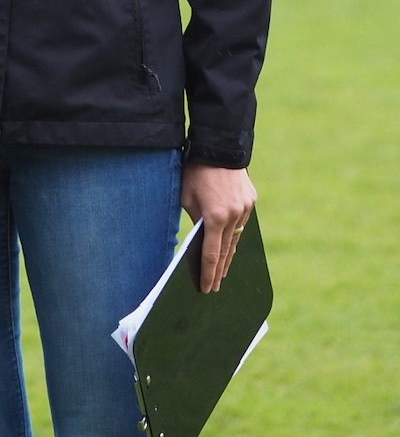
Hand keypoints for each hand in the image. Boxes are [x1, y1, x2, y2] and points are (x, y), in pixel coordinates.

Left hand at [180, 162, 256, 292]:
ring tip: (222, 272)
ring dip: (229, 256)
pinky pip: (242, 224)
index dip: (209, 274)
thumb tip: (198, 240)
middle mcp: (234, 216)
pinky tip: (230, 246)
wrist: (218, 147)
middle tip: (215, 287)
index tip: (207, 289)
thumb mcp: (186, 196)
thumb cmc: (195, 171)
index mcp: (214, 216)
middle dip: (219, 271)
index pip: (212, 254)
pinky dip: (234, 236)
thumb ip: (194, 220)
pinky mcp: (250, 201)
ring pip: (236, 239)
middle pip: (226, 251)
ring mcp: (245, 209)